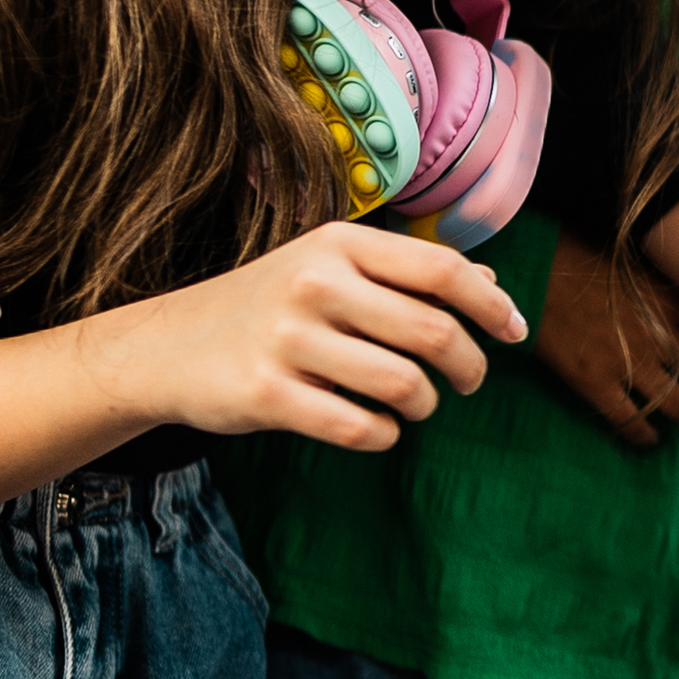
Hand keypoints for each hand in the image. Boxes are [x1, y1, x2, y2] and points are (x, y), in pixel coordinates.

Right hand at [81, 222, 526, 449]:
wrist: (163, 348)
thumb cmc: (267, 306)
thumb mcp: (330, 269)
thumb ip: (406, 274)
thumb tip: (491, 284)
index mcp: (338, 244)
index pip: (442, 270)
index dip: (492, 306)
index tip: (515, 332)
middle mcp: (314, 283)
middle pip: (434, 331)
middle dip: (470, 365)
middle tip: (470, 381)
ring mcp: (287, 339)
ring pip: (404, 384)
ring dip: (426, 404)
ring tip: (418, 404)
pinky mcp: (266, 395)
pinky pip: (359, 427)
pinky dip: (385, 434)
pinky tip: (380, 427)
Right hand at [537, 234, 678, 445]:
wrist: (532, 267)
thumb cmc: (582, 257)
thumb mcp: (637, 263)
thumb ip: (670, 287)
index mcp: (671, 301)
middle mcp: (658, 335)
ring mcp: (628, 362)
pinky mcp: (594, 383)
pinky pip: (634, 424)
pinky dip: (646, 437)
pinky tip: (649, 438)